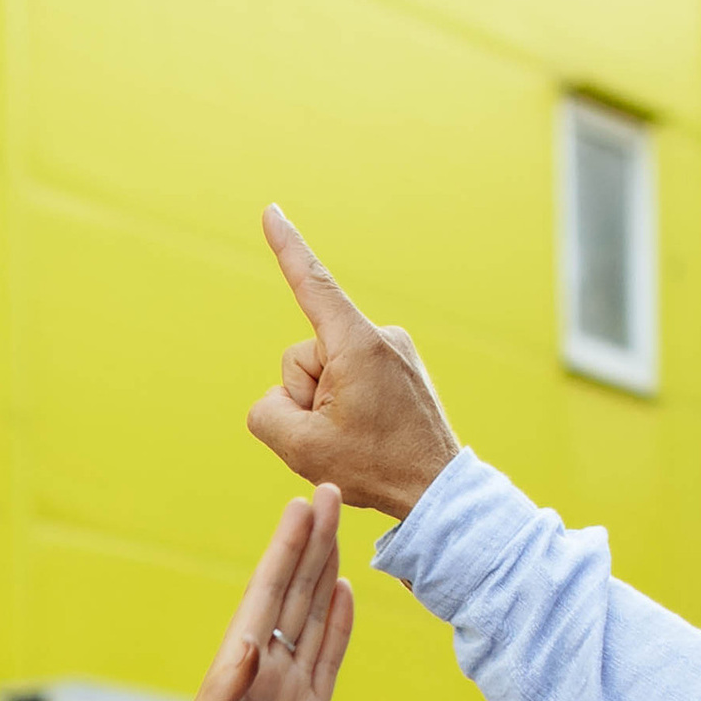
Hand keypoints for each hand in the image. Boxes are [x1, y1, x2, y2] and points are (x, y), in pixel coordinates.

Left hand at [135, 487, 353, 700]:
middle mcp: (261, 672)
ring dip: (325, 572)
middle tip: (330, 492)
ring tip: (339, 526)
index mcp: (234, 670)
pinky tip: (343, 592)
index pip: (264, 597)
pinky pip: (326, 662)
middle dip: (312, 544)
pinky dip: (336, 626)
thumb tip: (248, 645)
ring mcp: (286, 694)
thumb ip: (224, 693)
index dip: (284, 551)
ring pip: (311, 619)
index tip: (301, 505)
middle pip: (293, 595)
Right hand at [247, 207, 460, 520]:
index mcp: (356, 345)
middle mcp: (379, 335)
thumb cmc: (372, 468)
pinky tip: (370, 430)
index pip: (311, 285)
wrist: (434, 487)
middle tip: (336, 434)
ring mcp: (393, 349)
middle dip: (304, 396)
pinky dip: (347, 403)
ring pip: (326, 371)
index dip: (286, 248)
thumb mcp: (299, 449)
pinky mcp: (400, 365)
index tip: (271, 212)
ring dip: (326, 405)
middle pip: (304, 356)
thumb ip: (266, 413)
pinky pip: (350, 377)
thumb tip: (276, 399)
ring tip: (357, 436)